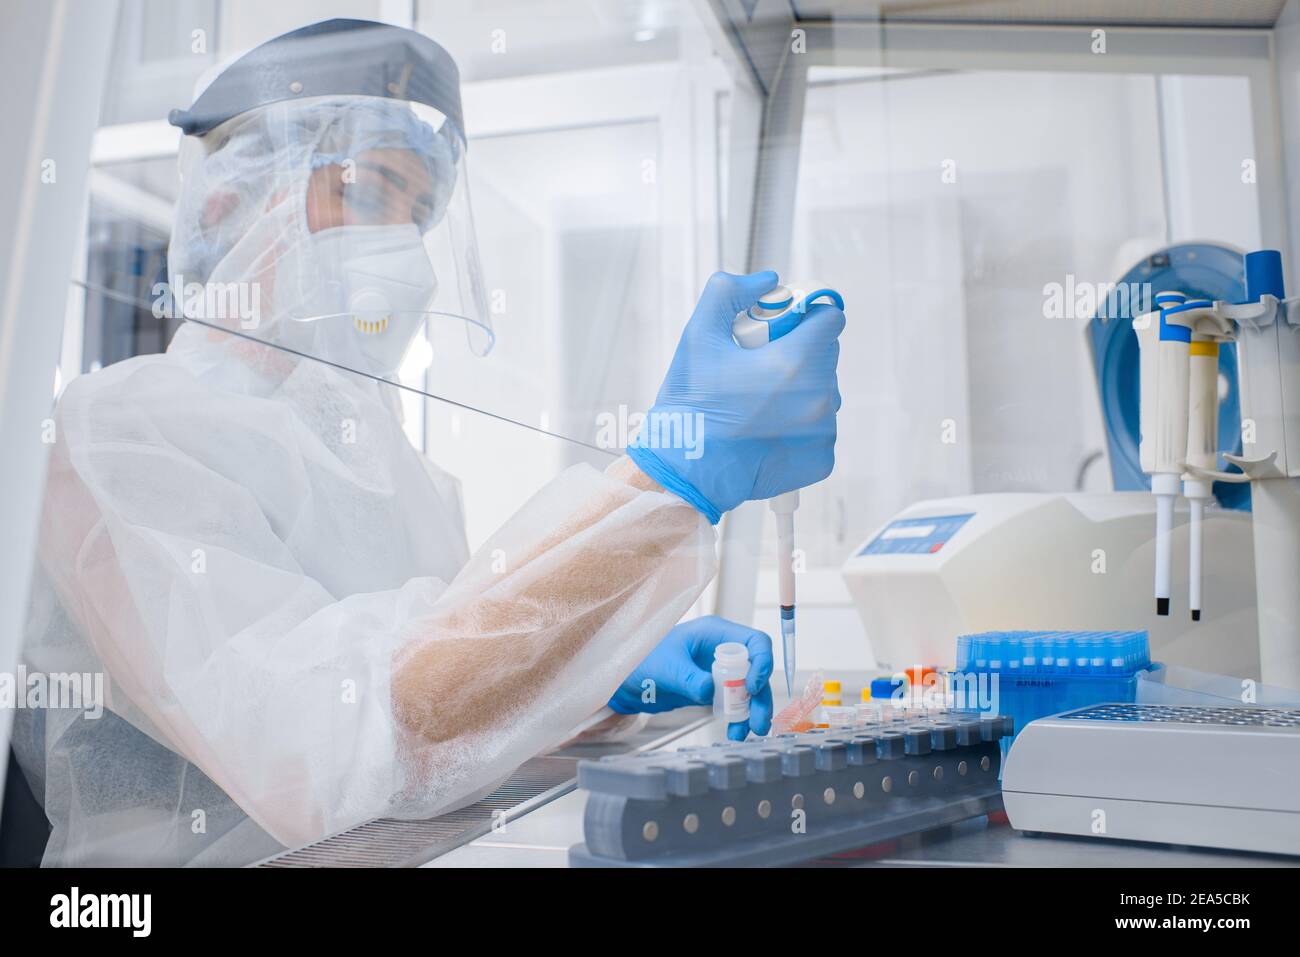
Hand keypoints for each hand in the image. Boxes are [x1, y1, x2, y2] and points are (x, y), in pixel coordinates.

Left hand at [608, 616, 773, 740]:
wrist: (623, 680)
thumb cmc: (640, 660)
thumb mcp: (666, 668)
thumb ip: (689, 679)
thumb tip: (712, 690)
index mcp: (714, 633)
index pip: (754, 641)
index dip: (761, 663)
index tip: (752, 687)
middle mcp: (721, 650)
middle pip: (756, 669)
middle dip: (760, 695)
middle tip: (759, 720)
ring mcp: (718, 670)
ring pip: (748, 689)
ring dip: (752, 710)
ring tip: (751, 731)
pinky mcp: (711, 689)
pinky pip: (733, 702)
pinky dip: (737, 716)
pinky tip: (735, 731)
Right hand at [627, 270, 843, 522]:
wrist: (684, 468)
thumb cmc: (690, 407)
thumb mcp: (699, 334)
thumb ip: (731, 292)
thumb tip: (767, 280)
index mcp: (794, 361)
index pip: (830, 319)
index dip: (806, 316)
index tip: (785, 326)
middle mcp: (816, 397)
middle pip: (826, 355)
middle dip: (799, 353)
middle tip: (759, 367)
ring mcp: (821, 431)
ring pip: (824, 392)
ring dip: (801, 390)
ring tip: (760, 402)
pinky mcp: (820, 459)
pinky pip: (820, 429)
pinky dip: (800, 426)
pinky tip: (768, 429)